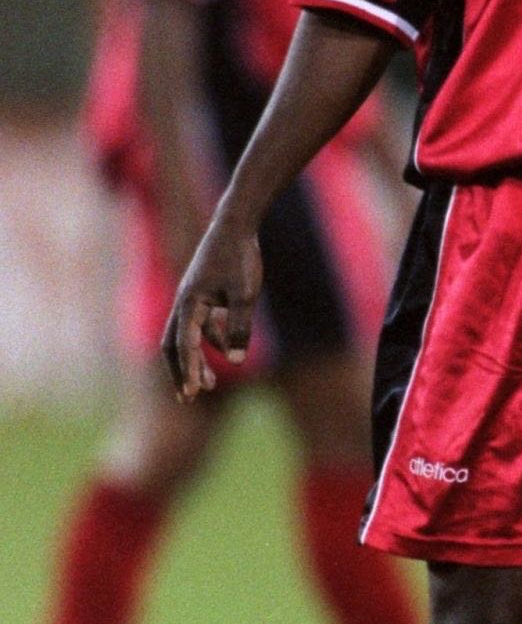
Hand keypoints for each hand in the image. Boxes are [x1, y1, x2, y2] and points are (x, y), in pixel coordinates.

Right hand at [161, 214, 263, 398]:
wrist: (236, 224)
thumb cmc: (240, 257)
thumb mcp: (246, 294)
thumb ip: (240, 327)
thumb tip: (235, 361)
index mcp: (189, 302)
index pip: (185, 344)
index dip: (189, 370)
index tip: (194, 394)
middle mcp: (184, 303)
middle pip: (173, 345)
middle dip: (180, 372)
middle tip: (188, 398)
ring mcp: (192, 299)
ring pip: (187, 337)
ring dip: (197, 360)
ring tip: (210, 386)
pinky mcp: (203, 296)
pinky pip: (201, 326)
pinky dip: (210, 340)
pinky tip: (227, 349)